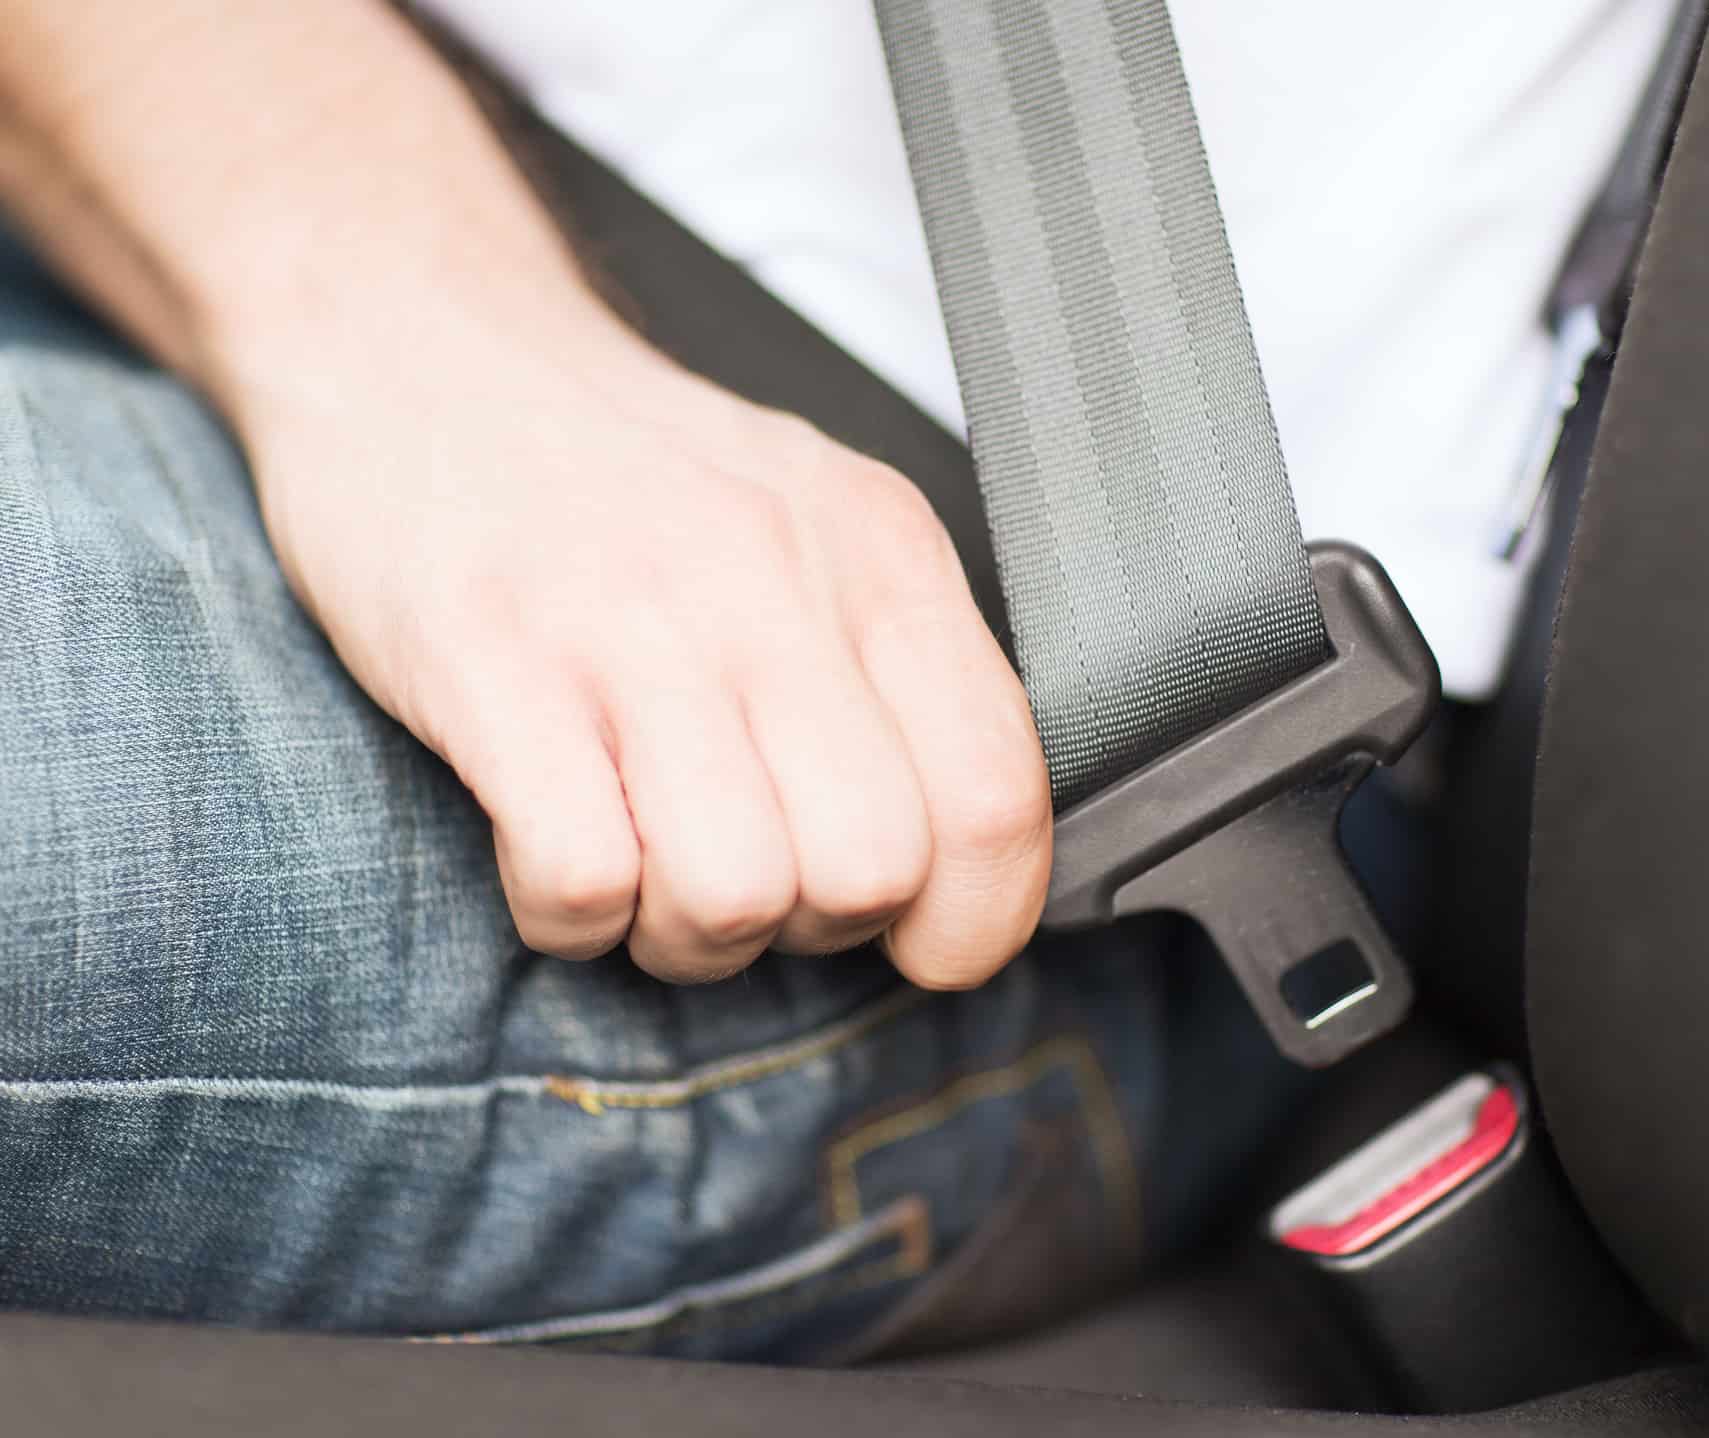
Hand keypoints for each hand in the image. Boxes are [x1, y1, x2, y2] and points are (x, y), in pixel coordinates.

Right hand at [239, 298, 1051, 986]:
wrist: (427, 343)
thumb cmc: (630, 473)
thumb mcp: (815, 525)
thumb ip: (895, 672)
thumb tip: (951, 862)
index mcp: (879, 557)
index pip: (995, 794)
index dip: (974, 919)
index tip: (921, 942)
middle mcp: (774, 584)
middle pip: (869, 871)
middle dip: (813, 931)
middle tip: (753, 882)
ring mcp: (630, 623)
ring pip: (733, 896)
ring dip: (688, 936)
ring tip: (647, 868)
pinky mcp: (490, 664)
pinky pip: (581, 880)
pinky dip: (572, 914)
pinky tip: (556, 845)